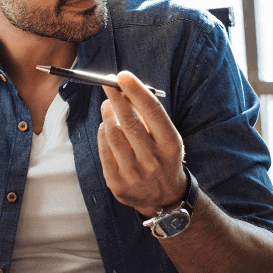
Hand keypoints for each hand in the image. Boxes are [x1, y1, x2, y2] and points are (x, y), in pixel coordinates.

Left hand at [97, 71, 185, 216]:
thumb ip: (149, 118)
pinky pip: (104, 151)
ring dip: (107, 115)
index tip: (122, 75)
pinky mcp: (118, 184)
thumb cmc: (164, 158)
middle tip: (108, 84)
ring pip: (113, 135)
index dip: (135, 90)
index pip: (152, 111)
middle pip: (129, 121)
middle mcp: (153, 159)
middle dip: (116, 98)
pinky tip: (105, 126)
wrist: (166, 197)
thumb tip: (124, 89)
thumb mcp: (167, 138)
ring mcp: (134, 173)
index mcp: (170, 144)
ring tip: (107, 106)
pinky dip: (102, 134)